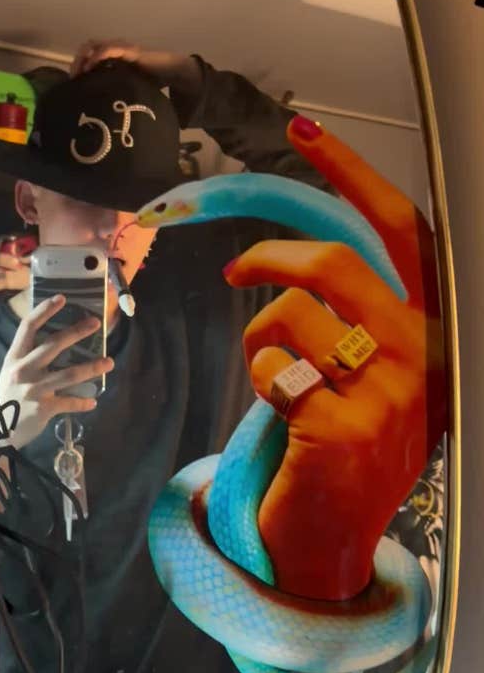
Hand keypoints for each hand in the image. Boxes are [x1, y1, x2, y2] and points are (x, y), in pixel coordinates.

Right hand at [0, 295, 113, 450]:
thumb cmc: (9, 396)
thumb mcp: (12, 371)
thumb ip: (29, 357)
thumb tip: (58, 341)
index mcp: (15, 357)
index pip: (28, 327)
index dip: (45, 310)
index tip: (62, 298)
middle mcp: (23, 369)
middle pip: (54, 345)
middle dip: (77, 332)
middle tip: (95, 323)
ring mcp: (34, 389)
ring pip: (69, 374)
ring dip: (92, 367)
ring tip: (109, 362)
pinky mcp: (44, 408)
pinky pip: (70, 402)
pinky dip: (83, 402)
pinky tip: (93, 401)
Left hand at [70, 38, 199, 90]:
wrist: (173, 72)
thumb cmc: (152, 84)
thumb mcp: (129, 92)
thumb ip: (118, 99)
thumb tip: (109, 125)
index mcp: (111, 61)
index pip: (88, 58)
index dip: (78, 69)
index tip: (72, 85)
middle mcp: (114, 53)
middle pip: (86, 49)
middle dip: (77, 63)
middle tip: (74, 80)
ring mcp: (121, 50)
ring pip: (94, 45)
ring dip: (84, 57)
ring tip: (81, 73)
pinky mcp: (130, 51)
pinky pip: (110, 48)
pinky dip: (99, 55)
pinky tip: (93, 65)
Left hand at [224, 119, 445, 600]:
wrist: (334, 541)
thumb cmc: (348, 451)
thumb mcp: (377, 377)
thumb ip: (360, 315)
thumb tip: (301, 255)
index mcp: (436, 331)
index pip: (405, 233)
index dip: (354, 174)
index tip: (305, 130)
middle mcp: (426, 354)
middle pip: (335, 262)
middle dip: (270, 257)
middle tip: (235, 271)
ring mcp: (390, 393)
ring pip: (294, 313)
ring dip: (259, 333)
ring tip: (265, 366)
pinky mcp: (344, 427)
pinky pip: (273, 367)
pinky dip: (258, 376)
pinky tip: (275, 406)